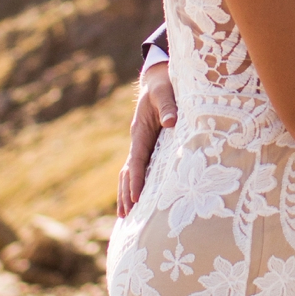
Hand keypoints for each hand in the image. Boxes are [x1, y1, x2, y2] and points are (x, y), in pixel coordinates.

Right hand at [118, 58, 177, 215]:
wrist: (158, 79)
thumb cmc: (164, 85)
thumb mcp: (166, 92)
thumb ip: (168, 105)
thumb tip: (170, 123)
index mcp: (140, 131)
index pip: (137, 160)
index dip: (137, 180)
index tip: (137, 198)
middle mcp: (138, 140)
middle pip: (128, 172)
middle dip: (126, 194)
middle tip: (125, 217)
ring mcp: (141, 144)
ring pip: (129, 173)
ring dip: (126, 193)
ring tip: (124, 216)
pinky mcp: (148, 146)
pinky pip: (139, 168)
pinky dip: (135, 184)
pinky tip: (138, 199)